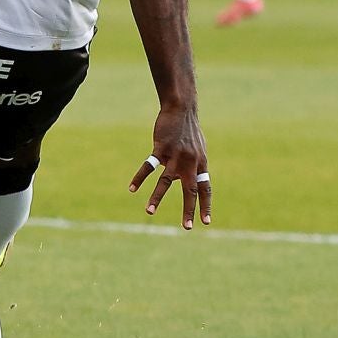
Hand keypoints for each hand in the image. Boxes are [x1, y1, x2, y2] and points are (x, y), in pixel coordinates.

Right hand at [128, 105, 209, 229]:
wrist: (181, 109)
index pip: (205, 188)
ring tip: (149, 212)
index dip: (206, 205)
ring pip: (166, 181)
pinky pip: (149, 167)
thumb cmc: (189, 129)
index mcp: (200, 164)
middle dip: (188, 210)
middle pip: (190, 190)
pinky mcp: (161, 148)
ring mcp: (175, 156)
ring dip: (156, 198)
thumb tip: (191, 180)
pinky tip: (132, 188)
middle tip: (187, 227)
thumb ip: (195, 165)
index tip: (206, 222)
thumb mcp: (198, 148)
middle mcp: (190, 162)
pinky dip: (140, 177)